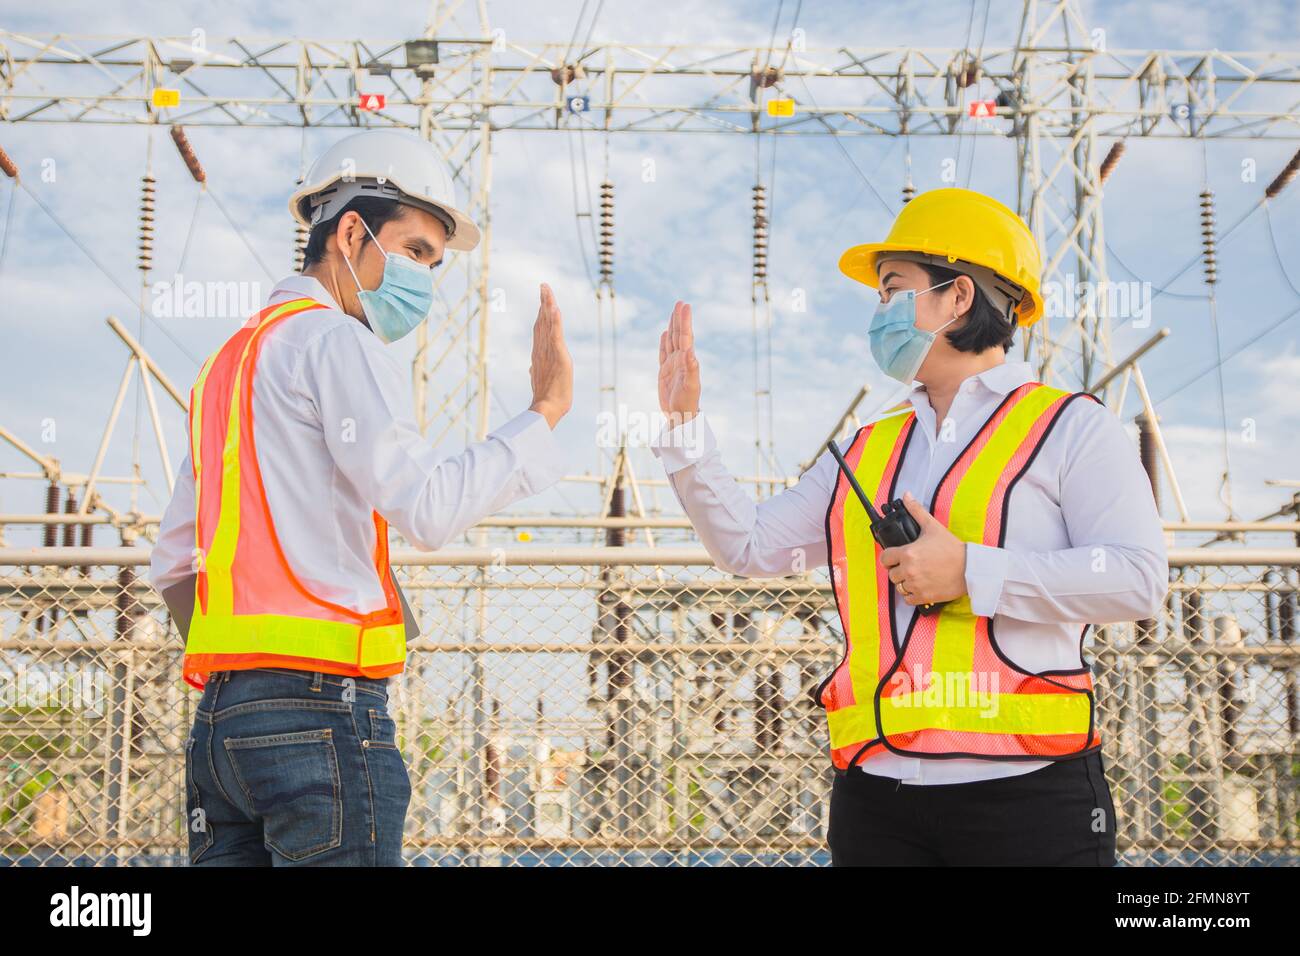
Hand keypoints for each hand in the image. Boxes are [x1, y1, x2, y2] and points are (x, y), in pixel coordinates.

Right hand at [528, 283, 572, 428]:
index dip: (541, 313)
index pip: (541, 329)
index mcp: (540, 354)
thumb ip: (536, 371)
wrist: (547, 409)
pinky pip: (556, 334)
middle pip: (542, 321)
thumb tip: (531, 369)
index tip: (543, 299)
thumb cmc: (546, 399)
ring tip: (546, 289)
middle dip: (544, 303)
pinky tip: (554, 307)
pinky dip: (555, 320)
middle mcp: (542, 349)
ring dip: (548, 305)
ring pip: (548, 324)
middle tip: (543, 286)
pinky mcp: (558, 356)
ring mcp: (549, 351)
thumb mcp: (541, 380)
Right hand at [658, 300, 700, 427]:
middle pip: (679, 335)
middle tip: (680, 303)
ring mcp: (673, 365)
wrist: (680, 417)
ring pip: (672, 341)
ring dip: (673, 326)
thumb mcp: (690, 387)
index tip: (685, 306)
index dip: (685, 321)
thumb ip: (692, 369)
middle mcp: (681, 360)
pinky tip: (665, 333)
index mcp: (687, 360)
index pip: (686, 337)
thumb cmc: (687, 404)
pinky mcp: (665, 372)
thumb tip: (690, 351)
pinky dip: (664, 342)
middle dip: (679, 319)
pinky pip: (663, 352)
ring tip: (674, 312)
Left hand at [879, 492, 967, 606]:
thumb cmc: (952, 548)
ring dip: (905, 583)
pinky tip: (920, 587)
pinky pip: (908, 599)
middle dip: (898, 570)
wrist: (971, 568)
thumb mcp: (932, 527)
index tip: (895, 558)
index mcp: (908, 553)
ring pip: (899, 587)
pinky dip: (912, 595)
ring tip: (915, 577)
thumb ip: (916, 511)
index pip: (885, 558)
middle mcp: (909, 570)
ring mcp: (916, 584)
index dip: (889, 558)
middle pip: (891, 574)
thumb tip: (906, 495)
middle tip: (909, 567)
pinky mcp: (924, 596)